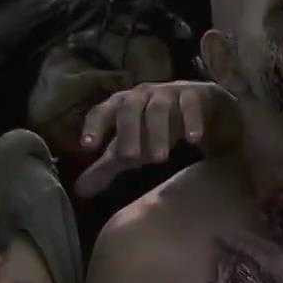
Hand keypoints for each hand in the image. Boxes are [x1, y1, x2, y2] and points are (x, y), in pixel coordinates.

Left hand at [69, 80, 239, 198]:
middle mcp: (143, 94)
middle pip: (130, 108)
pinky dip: (192, 121)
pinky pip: (191, 104)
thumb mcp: (132, 149)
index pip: (103, 111)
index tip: (87, 147)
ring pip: (159, 108)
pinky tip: (193, 140)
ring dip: (157, 132)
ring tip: (159, 159)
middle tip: (130, 159)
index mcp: (122, 104)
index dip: (94, 126)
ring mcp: (169, 92)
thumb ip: (107, 168)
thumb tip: (79, 191)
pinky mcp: (195, 94)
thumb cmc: (157, 129)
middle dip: (128, 132)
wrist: (203, 110)